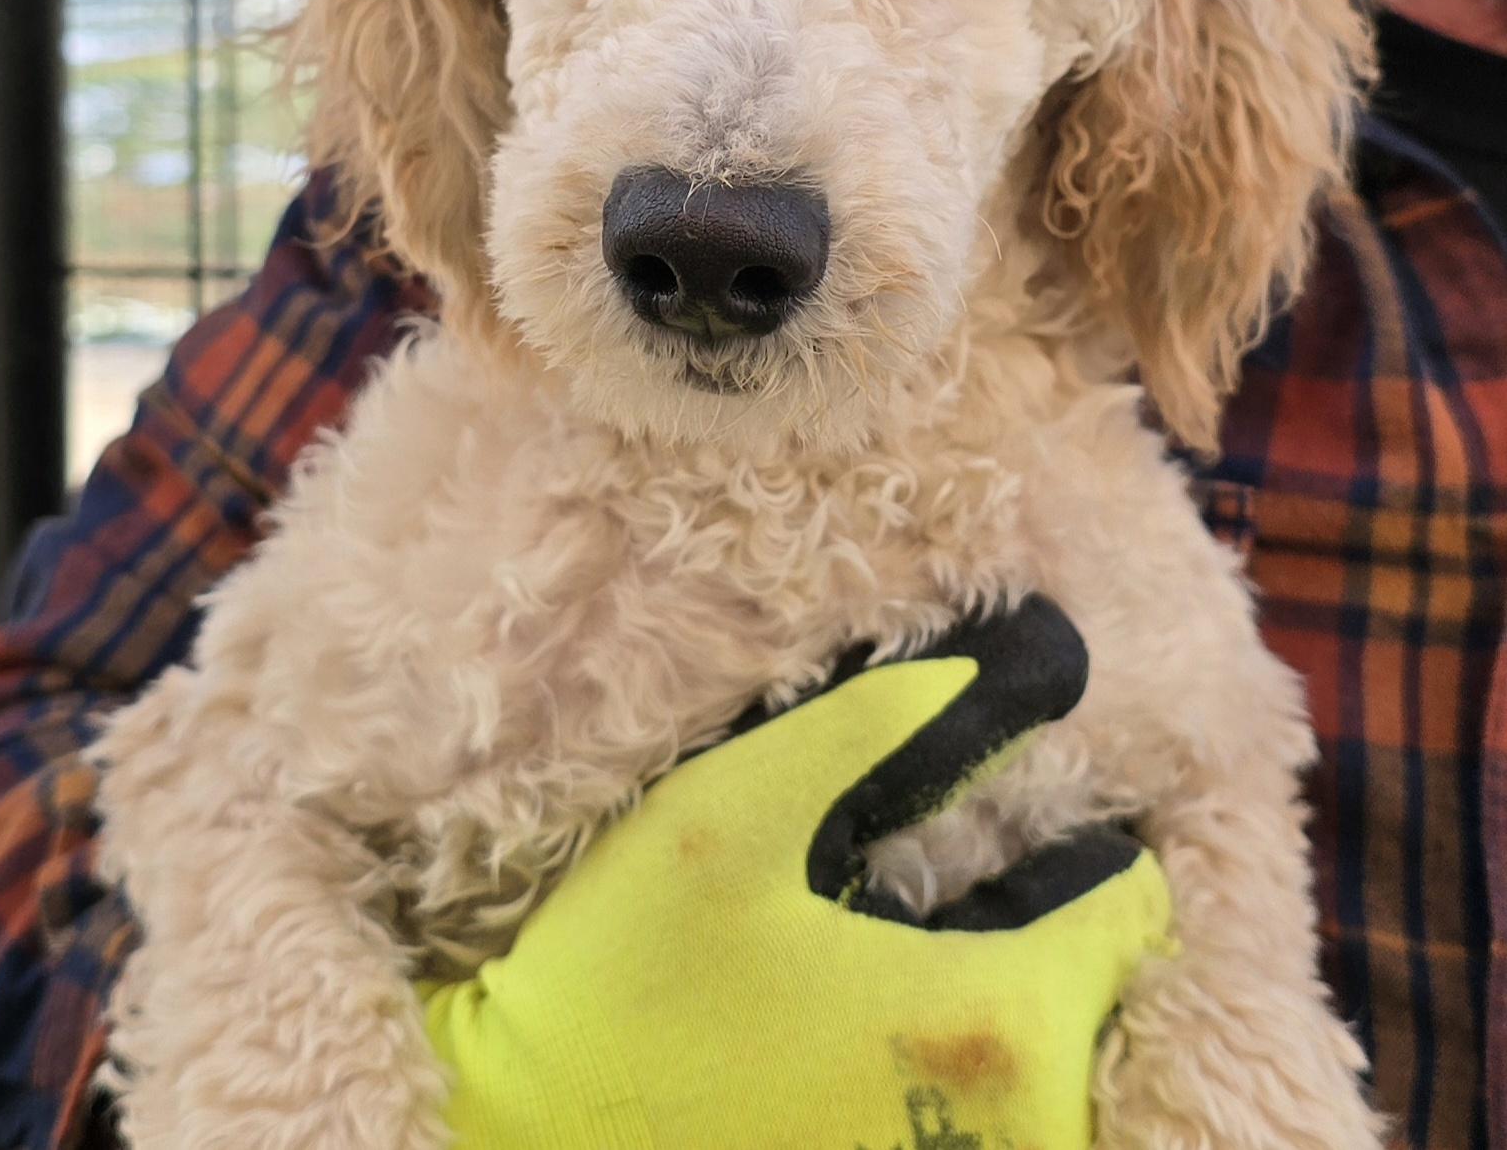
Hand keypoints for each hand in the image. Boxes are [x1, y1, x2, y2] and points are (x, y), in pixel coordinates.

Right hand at [423, 595, 1172, 1148]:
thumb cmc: (626, 986)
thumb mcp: (732, 817)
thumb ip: (875, 727)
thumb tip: (1013, 659)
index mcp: (992, 1023)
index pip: (1133, 914)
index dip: (1080, 851)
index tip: (1015, 833)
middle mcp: (1016, 1137)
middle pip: (1102, 998)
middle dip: (1044, 934)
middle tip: (945, 900)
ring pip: (1055, 1078)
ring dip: (1008, 1015)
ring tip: (906, 974)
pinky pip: (996, 1134)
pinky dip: (967, 1088)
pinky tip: (870, 1058)